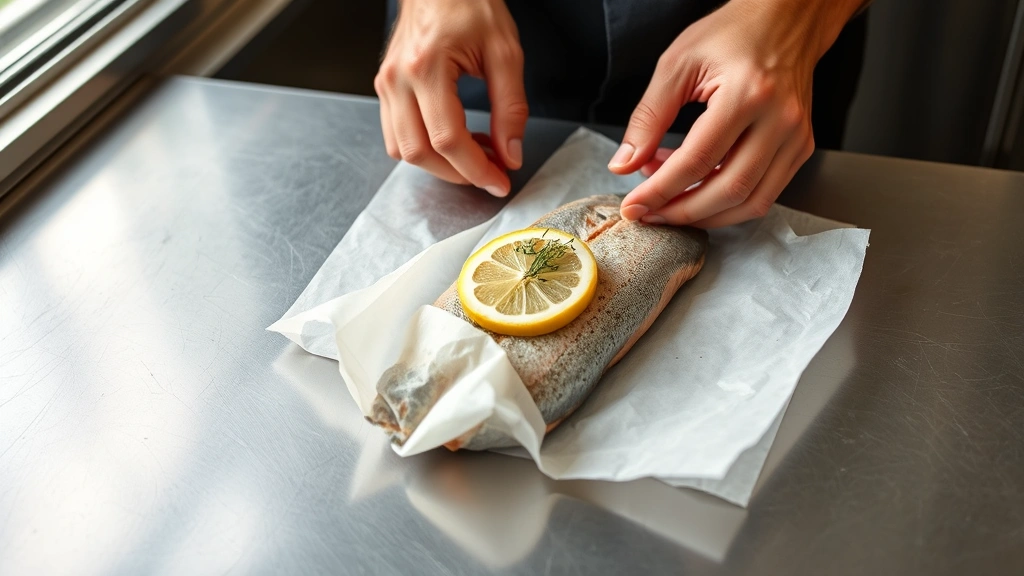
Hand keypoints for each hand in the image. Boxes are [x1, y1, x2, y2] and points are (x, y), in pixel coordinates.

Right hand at [375, 0, 527, 196]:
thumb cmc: (470, 3)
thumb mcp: (505, 52)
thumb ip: (511, 108)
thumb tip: (510, 154)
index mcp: (427, 67)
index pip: (448, 139)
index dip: (476, 169)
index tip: (501, 181)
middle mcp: (398, 79)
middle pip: (419, 153)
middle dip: (458, 174)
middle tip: (492, 173)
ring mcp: (386, 84)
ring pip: (402, 150)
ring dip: (440, 165)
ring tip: (475, 154)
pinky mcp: (386, 87)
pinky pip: (396, 135)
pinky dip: (425, 149)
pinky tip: (455, 140)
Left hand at [609, 0, 864, 227]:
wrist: (786, 18)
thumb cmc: (733, 33)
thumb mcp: (677, 65)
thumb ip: (648, 118)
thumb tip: (624, 164)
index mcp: (747, 94)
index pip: (697, 160)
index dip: (660, 191)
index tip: (634, 206)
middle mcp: (780, 120)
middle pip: (728, 190)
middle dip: (681, 211)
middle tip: (648, 213)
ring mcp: (796, 137)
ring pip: (751, 203)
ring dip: (705, 214)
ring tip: (669, 200)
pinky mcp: (801, 147)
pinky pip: (764, 193)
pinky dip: (727, 201)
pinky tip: (698, 187)